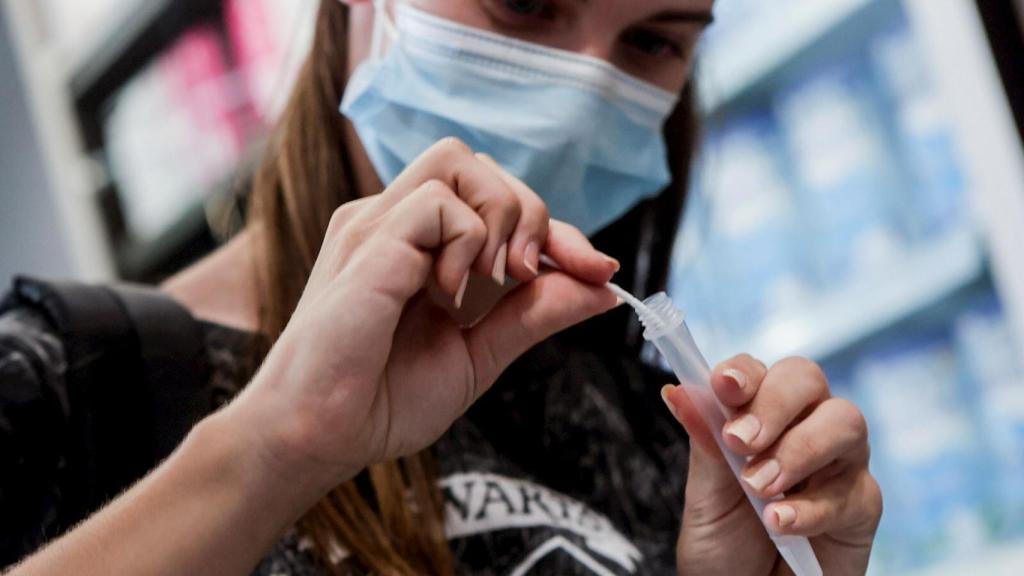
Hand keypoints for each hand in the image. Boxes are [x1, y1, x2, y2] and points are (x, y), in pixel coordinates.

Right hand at [229, 137, 618, 493]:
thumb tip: (605, 288)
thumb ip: (536, 313)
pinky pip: (437, 203)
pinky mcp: (367, 240)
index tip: (599, 270)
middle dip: (532, 214)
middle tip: (526, 278)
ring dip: (498, 219)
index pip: (499, 202)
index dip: (557, 229)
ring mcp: (377, 226)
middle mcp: (396, 223)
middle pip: (481, 166)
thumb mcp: (482, 353)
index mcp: (420, 247)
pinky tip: (448, 296)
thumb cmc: (385, 399)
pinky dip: (465, 245)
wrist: (320, 437)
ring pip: (459, 162)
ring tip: (486, 285)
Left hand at [664, 355, 881, 575]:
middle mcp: (803, 426)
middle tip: (741, 442)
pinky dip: (812, 507)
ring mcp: (839, 461)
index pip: (758, 372)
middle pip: (806, 379)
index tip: (724, 386)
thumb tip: (677, 390)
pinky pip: (852, 488)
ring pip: (844, 421)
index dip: (744, 372)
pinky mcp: (863, 503)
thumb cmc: (725, 548)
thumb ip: (703, 444)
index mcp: (758, 415)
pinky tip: (781, 523)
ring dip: (798, 450)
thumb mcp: (704, 498)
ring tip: (760, 487)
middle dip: (773, 404)